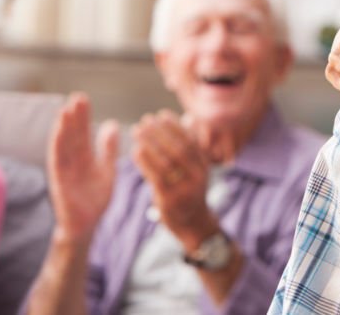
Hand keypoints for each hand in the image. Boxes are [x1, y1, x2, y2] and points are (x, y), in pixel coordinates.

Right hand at [48, 93, 119, 244]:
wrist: (86, 225)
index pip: (82, 132)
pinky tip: (59, 133)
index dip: (82, 116)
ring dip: (63, 128)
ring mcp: (64, 171)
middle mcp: (72, 161)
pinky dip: (58, 146)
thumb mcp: (107, 170)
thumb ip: (109, 149)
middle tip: (76, 97)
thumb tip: (112, 124)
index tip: (82, 98)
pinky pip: (57, 161)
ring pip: (63, 146)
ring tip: (66, 110)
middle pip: (72, 135)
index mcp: (84, 157)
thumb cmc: (95, 198)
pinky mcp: (59, 182)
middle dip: (74, 117)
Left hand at [131, 110, 218, 248]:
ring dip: (150, 143)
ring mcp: (185, 189)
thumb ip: (191, 144)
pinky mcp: (171, 201)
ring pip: (167, 162)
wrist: (193, 224)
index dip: (176, 126)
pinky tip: (135, 151)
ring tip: (137, 131)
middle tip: (145, 121)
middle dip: (160, 132)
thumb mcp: (196, 167)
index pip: (190, 140)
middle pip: (179, 149)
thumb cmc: (190, 189)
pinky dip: (145, 162)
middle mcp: (198, 176)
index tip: (160, 114)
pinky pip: (156, 177)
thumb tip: (189, 118)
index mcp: (204, 165)